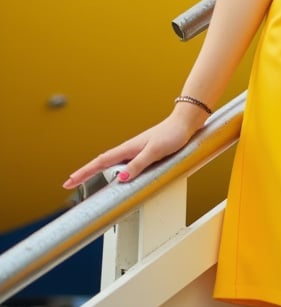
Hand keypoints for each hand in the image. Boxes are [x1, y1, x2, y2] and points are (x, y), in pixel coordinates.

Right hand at [62, 104, 206, 188]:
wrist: (185, 123)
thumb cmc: (172, 135)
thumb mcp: (155, 152)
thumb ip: (138, 165)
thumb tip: (121, 179)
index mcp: (128, 149)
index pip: (101, 162)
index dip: (84, 172)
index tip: (69, 181)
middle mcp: (130, 150)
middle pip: (102, 163)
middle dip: (85, 173)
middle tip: (71, 183)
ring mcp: (136, 151)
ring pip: (112, 164)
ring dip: (97, 172)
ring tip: (86, 181)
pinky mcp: (145, 153)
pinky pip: (124, 165)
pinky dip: (114, 171)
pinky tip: (116, 176)